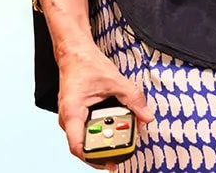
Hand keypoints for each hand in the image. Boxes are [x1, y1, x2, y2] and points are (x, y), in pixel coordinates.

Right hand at [57, 41, 152, 168]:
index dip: (93, 158)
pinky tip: (114, 130)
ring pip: (85, 138)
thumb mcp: (115, 80)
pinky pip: (87, 129)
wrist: (75, 52)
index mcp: (72, 112)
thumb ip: (133, 99)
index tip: (110, 162)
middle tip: (123, 152)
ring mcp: (71, 118)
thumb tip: (147, 117)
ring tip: (122, 142)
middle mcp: (68, 119)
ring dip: (102, 141)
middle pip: (84, 145)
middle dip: (103, 151)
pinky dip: (100, 131)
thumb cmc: (87, 64)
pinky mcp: (76, 115)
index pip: (78, 146)